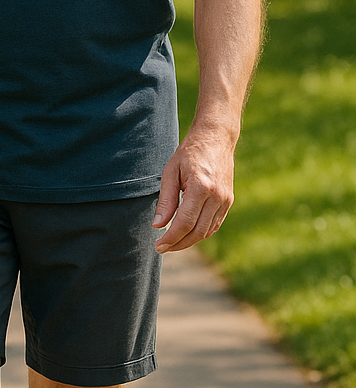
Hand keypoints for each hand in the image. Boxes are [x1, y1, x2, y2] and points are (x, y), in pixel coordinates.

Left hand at [153, 125, 234, 252]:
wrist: (215, 138)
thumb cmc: (189, 153)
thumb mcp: (170, 171)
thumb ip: (166, 200)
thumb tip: (158, 226)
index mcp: (201, 187)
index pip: (185, 222)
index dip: (171, 238)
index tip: (158, 246)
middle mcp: (217, 196)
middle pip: (197, 232)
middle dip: (178, 244)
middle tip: (162, 249)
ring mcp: (225, 199)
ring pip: (207, 231)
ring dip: (189, 241)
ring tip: (172, 243)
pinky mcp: (228, 201)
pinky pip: (214, 224)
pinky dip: (200, 233)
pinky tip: (187, 234)